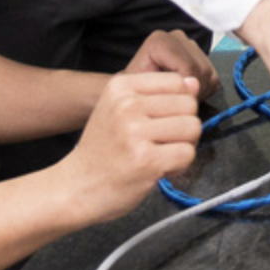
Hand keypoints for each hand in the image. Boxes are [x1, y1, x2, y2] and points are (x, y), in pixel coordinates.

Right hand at [58, 71, 204, 223]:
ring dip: (183, 146)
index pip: (177, 81)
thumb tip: (194, 83)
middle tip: (160, 143)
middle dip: (183, 126)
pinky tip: (158, 169)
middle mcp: (126, 105)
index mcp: (120, 87)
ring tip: (159, 155)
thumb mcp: (121, 111)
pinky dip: (179, 165)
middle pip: (189, 104)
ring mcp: (135, 132)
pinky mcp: (146, 160)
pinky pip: (187, 154)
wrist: (75, 188)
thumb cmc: (102, 151)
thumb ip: (159, 95)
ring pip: (193, 128)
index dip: (177, 104)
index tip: (158, 122)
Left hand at [123, 29, 219, 102]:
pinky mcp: (200, 54)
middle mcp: (177, 37)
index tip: (177, 102)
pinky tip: (186, 93)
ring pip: (208, 74)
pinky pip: (212, 76)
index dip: (187, 89)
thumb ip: (165, 87)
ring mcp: (190, 44)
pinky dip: (203, 90)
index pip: (188, 67)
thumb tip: (193, 85)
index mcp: (160, 41)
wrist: (134, 90)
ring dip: (199, 92)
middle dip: (193, 92)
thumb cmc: (134, 91)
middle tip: (178, 104)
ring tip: (180, 99)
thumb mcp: (143, 91)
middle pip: (201, 69)